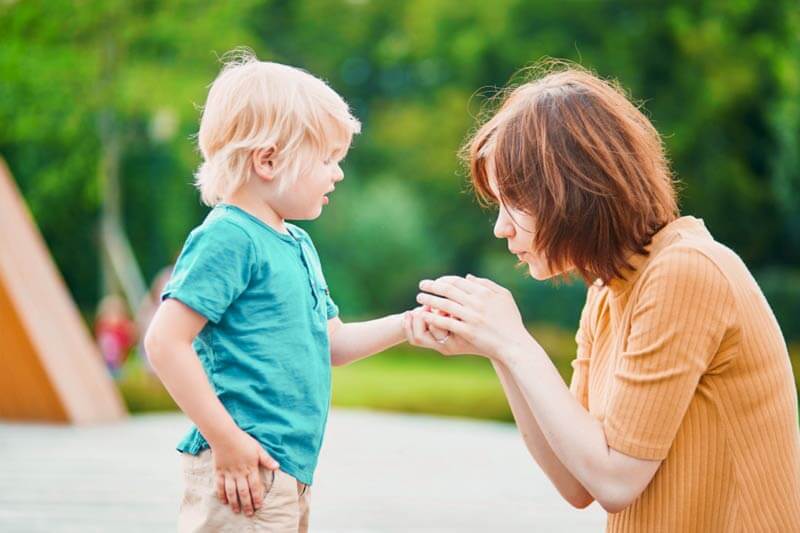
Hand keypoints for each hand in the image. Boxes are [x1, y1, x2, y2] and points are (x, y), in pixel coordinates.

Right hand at [209, 428, 279, 515]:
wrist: (225, 435)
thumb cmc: (243, 441)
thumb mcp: (258, 449)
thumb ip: (267, 459)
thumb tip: (278, 467)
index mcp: (251, 468)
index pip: (255, 486)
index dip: (257, 497)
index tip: (259, 506)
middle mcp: (239, 473)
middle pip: (244, 492)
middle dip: (247, 504)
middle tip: (249, 514)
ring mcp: (228, 473)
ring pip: (232, 492)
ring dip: (235, 502)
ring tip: (237, 511)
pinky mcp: (219, 472)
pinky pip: (220, 486)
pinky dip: (221, 495)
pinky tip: (224, 501)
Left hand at [414, 274, 533, 359]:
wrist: (514, 344)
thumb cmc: (510, 320)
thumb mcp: (504, 296)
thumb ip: (486, 284)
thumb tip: (467, 277)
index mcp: (484, 292)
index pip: (457, 282)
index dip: (443, 280)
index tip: (435, 282)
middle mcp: (477, 302)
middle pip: (448, 290)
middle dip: (432, 286)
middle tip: (422, 285)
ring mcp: (472, 317)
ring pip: (444, 305)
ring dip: (429, 300)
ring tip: (419, 298)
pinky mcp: (468, 331)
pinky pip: (446, 323)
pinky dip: (434, 318)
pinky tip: (425, 315)